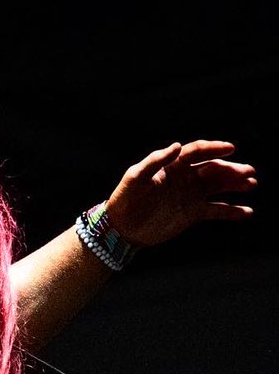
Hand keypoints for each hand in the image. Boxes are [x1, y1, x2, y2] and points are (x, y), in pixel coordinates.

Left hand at [104, 140, 255, 246]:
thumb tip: (177, 146)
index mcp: (172, 166)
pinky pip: (217, 210)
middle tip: (248, 172)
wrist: (121, 228)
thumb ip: (154, 161)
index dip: (213, 148)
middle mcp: (185, 178)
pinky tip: (248, 212)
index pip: (196, 152)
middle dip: (231, 169)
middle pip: (213, 169)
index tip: (230, 148)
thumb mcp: (135, 178)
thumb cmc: (124, 199)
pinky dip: (232, 211)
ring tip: (251, 184)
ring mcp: (190, 196)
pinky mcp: (193, 214)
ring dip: (236, 184)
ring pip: (219, 187)